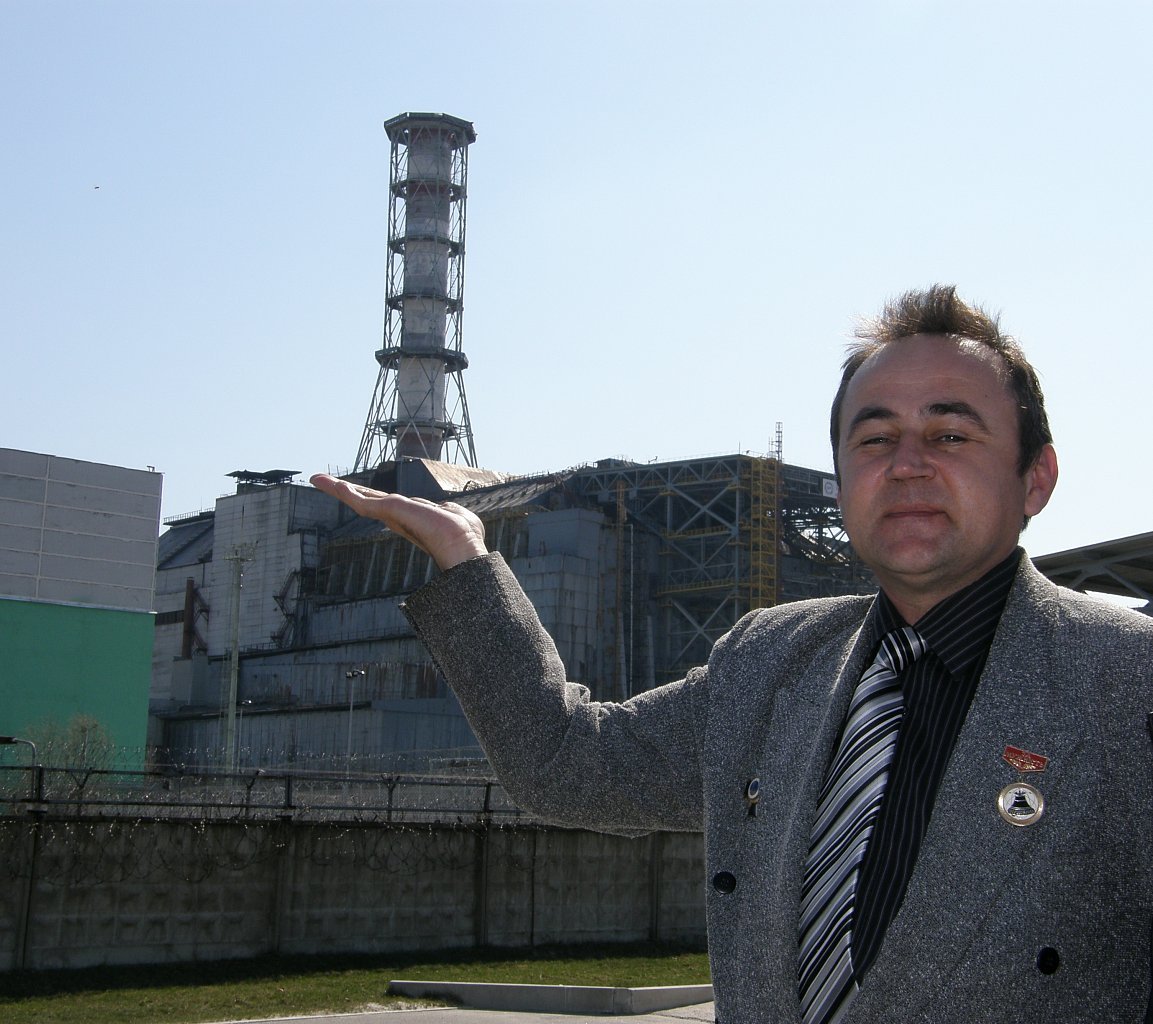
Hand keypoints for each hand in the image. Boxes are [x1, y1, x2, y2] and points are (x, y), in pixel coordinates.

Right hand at [309, 474, 487, 570]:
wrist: (461, 543)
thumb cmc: (463, 534)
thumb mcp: (452, 516)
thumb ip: (446, 512)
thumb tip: (448, 511)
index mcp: (408, 517)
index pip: (382, 503)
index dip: (366, 496)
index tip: (352, 490)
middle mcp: (396, 516)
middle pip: (365, 500)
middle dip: (343, 490)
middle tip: (320, 481)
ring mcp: (391, 514)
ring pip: (359, 499)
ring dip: (338, 488)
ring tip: (318, 480)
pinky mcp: (389, 511)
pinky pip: (362, 501)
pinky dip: (344, 492)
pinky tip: (331, 485)